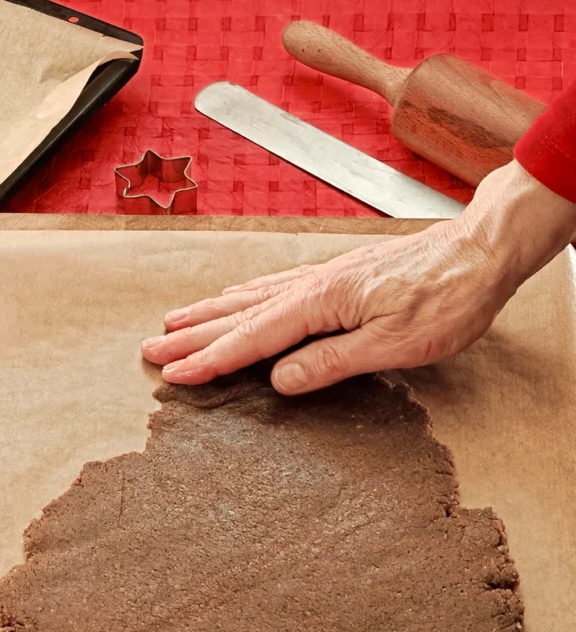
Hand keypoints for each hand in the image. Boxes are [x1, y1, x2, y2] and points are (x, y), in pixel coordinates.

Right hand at [141, 162, 575, 393]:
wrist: (481, 249)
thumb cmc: (447, 297)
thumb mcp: (394, 344)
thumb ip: (331, 362)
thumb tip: (280, 382)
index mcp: (321, 303)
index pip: (252, 339)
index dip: (210, 360)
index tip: (175, 375)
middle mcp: (313, 285)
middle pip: (239, 314)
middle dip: (193, 336)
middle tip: (152, 351)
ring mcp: (323, 276)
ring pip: (252, 297)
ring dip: (210, 312)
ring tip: (176, 323)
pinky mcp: (338, 274)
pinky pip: (275, 285)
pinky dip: (245, 295)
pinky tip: (238, 297)